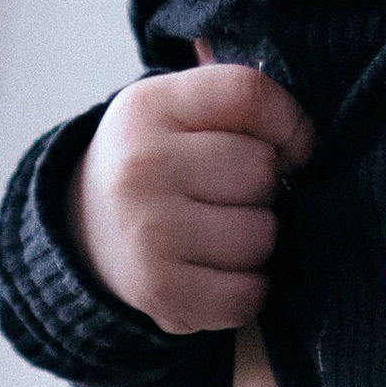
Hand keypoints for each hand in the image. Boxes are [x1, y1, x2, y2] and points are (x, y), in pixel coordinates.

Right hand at [73, 60, 314, 333]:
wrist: (83, 235)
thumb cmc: (154, 165)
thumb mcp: (174, 110)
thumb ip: (232, 93)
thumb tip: (301, 97)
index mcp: (146, 107)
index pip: (250, 94)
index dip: (289, 123)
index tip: (290, 145)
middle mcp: (140, 167)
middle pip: (262, 170)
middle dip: (263, 187)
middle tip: (229, 195)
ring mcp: (149, 233)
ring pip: (261, 235)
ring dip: (256, 241)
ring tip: (219, 234)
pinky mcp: (162, 293)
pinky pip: (249, 293)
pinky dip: (245, 288)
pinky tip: (215, 272)